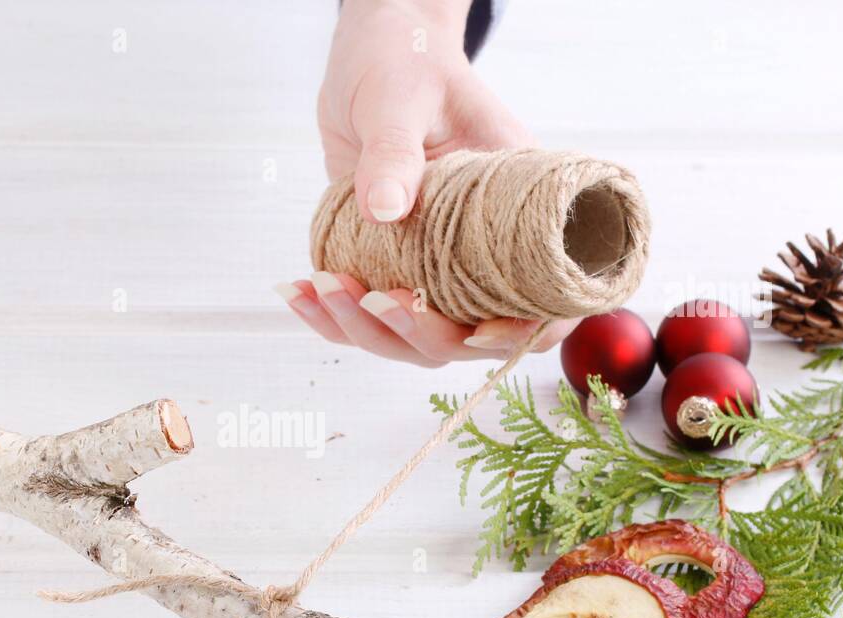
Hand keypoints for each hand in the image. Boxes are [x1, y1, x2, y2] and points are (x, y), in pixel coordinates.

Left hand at [277, 0, 573, 365]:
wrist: (371, 56)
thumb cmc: (407, 62)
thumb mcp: (403, 98)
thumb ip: (395, 152)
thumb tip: (383, 209)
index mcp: (517, 211)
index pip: (543, 299)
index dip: (520, 331)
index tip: (477, 332)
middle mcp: (481, 250)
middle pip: (469, 334)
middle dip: (421, 334)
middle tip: (374, 302)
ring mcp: (433, 265)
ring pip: (414, 336)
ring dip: (366, 331)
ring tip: (321, 290)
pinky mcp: (389, 264)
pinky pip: (367, 311)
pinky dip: (330, 315)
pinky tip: (299, 293)